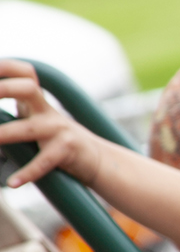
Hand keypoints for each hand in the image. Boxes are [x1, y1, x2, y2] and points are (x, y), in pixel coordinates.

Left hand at [0, 59, 105, 187]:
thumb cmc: (58, 141)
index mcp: (38, 102)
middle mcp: (48, 112)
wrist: (97, 160)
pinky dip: (27, 173)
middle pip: (27, 88)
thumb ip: (18, 110)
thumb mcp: (38, 119)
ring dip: (2, 135)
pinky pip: (43, 162)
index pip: (26, 73)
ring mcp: (58, 130)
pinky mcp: (66, 151)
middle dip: (2, 89)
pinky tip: (13, 183)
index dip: (6, 67)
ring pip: (26, 129)